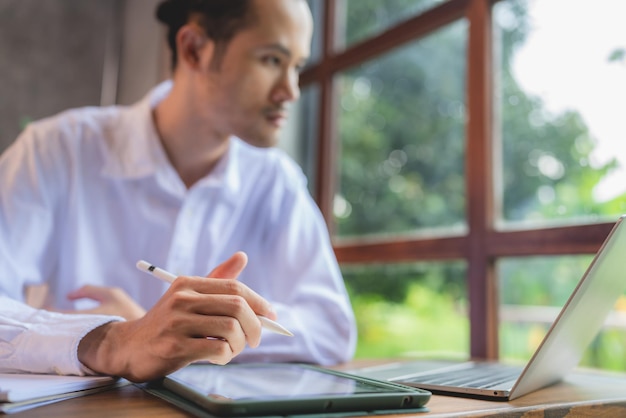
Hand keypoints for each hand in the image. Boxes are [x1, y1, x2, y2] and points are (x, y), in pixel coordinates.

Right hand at [77, 252, 275, 381]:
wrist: (129, 347)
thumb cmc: (167, 322)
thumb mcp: (188, 296)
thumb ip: (216, 278)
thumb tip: (242, 256)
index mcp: (188, 284)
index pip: (235, 287)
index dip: (259, 302)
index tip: (271, 315)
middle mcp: (182, 299)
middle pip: (237, 307)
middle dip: (256, 325)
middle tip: (256, 338)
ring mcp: (177, 323)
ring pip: (231, 330)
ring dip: (240, 344)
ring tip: (234, 349)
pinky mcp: (175, 347)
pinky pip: (218, 350)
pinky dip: (227, 356)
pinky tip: (219, 357)